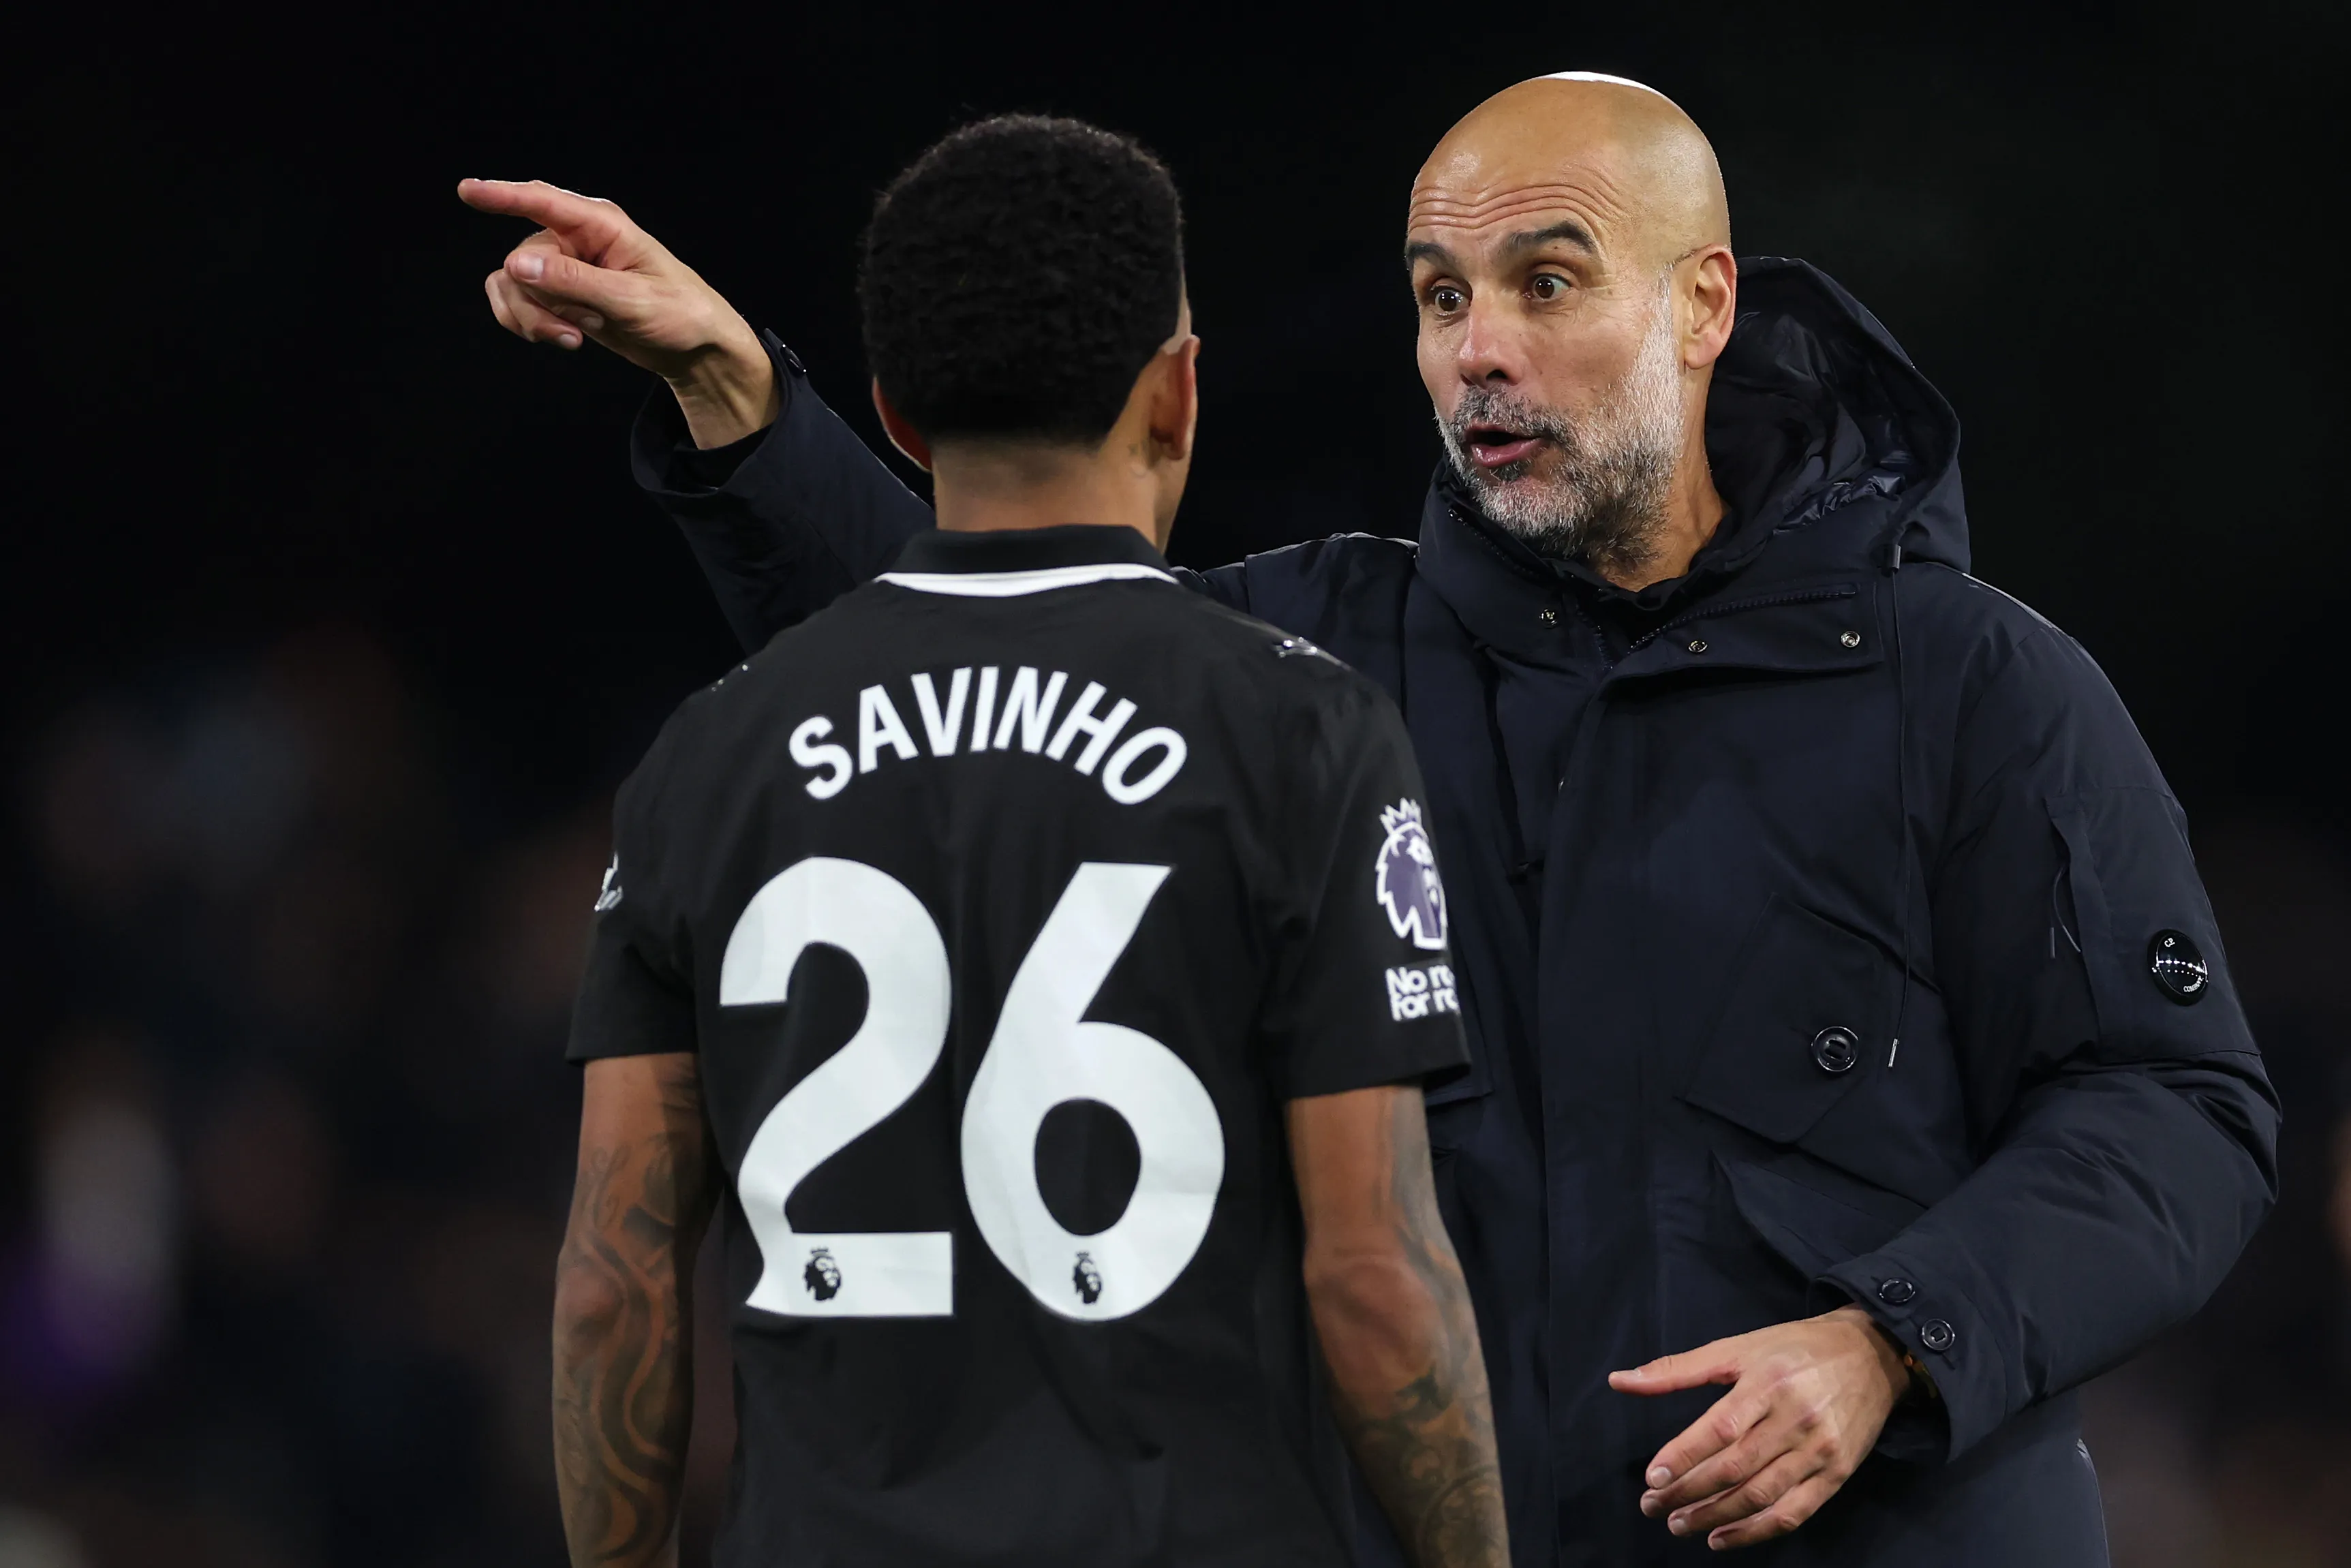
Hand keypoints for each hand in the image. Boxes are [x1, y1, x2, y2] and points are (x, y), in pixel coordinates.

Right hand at [456, 178, 779, 447]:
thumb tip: (517, 265)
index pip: (542, 202)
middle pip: (521, 259)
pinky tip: (566, 338)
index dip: (502, 195)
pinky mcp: (559, 293)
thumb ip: (575, 283)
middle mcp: (576, 238)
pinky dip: (530, 325)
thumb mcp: (633, 300)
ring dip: (535, 318)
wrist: (694, 348)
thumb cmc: (680, 314)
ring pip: (512, 284)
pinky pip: (517, 301)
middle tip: (581, 329)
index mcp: (601, 225)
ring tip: (578, 337)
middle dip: (539, 302)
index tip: (467, 191)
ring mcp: (564, 265)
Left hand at [1607, 1306, 1905, 1550]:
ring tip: (1680, 1525)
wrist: (1872, 1353)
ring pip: (1761, 1496)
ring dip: (1715, 1517)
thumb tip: (1620, 1381)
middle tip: (1653, 1506)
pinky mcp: (1837, 1474)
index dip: (1683, 1456)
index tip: (1652, 1477)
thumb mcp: (1737, 1347)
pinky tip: (1722, 1538)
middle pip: (1735, 1468)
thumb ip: (1677, 1369)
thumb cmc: (1795, 1348)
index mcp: (1766, 1383)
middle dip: (1688, 1493)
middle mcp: (1794, 1419)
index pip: (1719, 1429)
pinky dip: (1755, 1532)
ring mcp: (1818, 1450)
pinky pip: (1793, 1513)